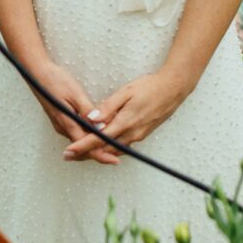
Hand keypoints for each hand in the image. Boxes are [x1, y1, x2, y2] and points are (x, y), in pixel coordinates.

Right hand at [29, 61, 118, 165]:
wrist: (37, 72)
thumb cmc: (55, 80)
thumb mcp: (75, 93)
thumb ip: (87, 111)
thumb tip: (100, 126)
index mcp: (66, 123)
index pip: (86, 146)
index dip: (101, 155)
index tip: (114, 160)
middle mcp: (62, 128)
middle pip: (83, 148)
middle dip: (100, 152)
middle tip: (118, 155)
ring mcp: (61, 125)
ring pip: (79, 142)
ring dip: (94, 145)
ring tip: (112, 145)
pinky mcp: (61, 120)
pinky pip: (76, 134)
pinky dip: (88, 137)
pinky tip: (98, 132)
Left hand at [63, 68, 188, 161]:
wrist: (173, 90)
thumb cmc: (149, 87)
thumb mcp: (126, 92)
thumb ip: (108, 107)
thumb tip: (91, 119)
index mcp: (124, 123)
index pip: (98, 139)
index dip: (82, 146)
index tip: (69, 152)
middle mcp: (131, 134)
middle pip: (104, 149)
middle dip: (86, 153)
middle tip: (69, 154)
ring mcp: (138, 136)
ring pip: (113, 149)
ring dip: (97, 151)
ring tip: (81, 151)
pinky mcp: (142, 134)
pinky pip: (122, 145)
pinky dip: (110, 146)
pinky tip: (102, 143)